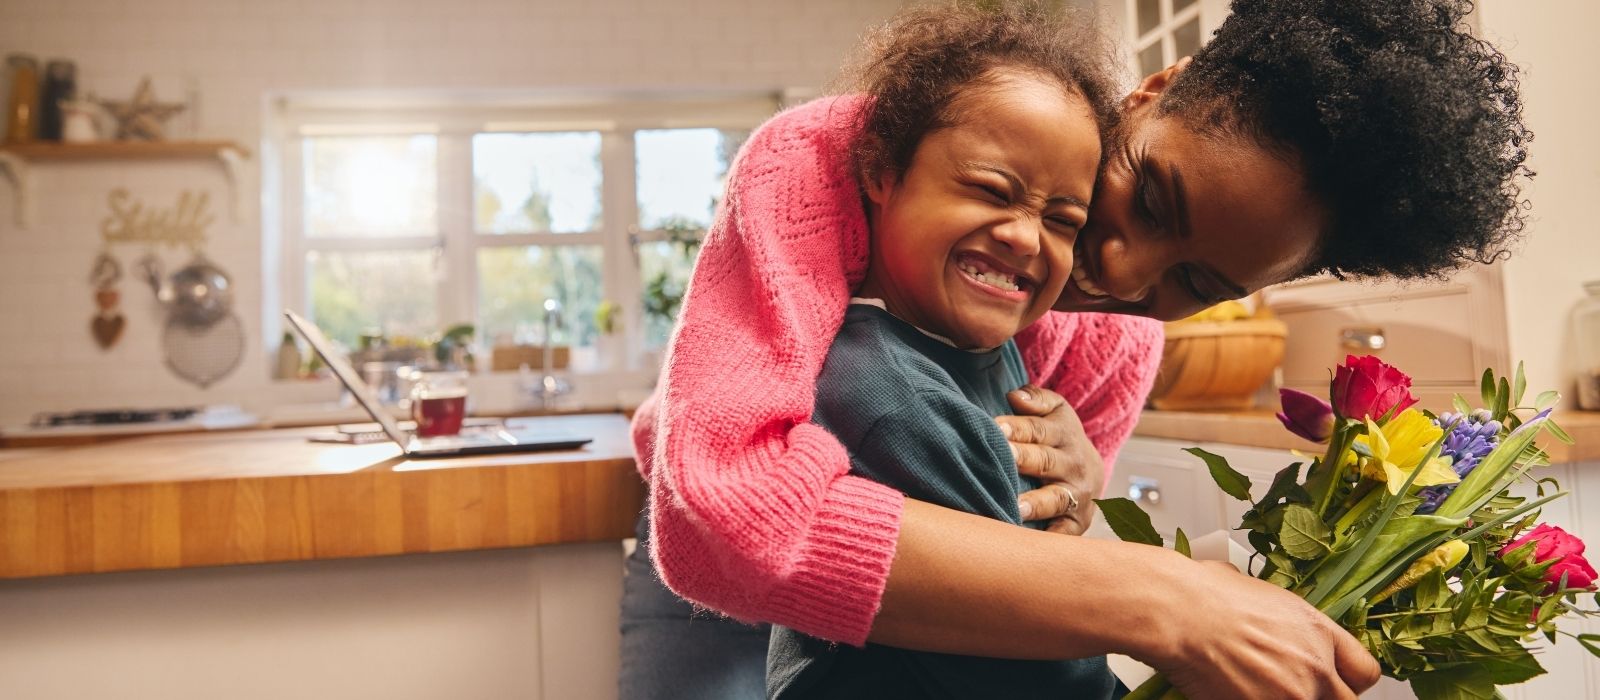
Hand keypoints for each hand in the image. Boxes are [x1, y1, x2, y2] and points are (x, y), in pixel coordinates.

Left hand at [995, 385, 1102, 535]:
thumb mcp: (1054, 410)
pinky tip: (1032, 547)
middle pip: (1045, 461)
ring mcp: (1077, 494)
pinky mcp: (1077, 522)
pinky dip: (1052, 539)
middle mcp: (1072, 464)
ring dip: (1037, 503)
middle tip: (1003, 456)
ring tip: (1017, 506)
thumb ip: (1035, 399)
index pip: (1037, 429)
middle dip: (1023, 458)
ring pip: (1056, 498)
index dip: (1016, 428)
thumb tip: (1015, 397)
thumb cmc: (1056, 437)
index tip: (994, 427)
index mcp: (1063, 433)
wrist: (1091, 470)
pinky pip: (1066, 533)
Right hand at [1151, 560, 1381, 699]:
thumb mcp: (1257, 590)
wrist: (1178, 613)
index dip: (1349, 680)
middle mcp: (1315, 667)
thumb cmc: (1205, 594)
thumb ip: (1278, 616)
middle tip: (1293, 689)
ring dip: (1285, 699)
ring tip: (1255, 689)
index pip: (1364, 672)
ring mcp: (1292, 695)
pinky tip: (1235, 694)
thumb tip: (1263, 612)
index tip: (1335, 681)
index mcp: (1318, 632)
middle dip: (1322, 697)